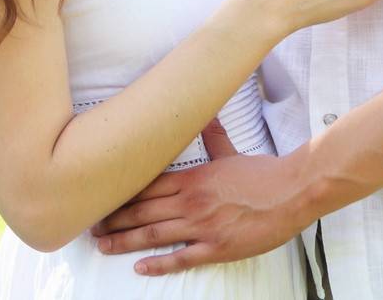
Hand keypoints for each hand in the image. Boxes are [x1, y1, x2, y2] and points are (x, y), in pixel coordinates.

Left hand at [90, 124, 311, 274]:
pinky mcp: (216, 247)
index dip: (121, 195)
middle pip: (142, 211)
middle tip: (91, 227)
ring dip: (125, 241)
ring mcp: (202, 226)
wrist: (290, 192)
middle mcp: (190, 201)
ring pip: (153, 234)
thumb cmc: (263, 173)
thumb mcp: (232, 153)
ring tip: (103, 246)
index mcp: (192, 178)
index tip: (102, 198)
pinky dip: (158, 264)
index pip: (146, 187)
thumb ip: (214, 137)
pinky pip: (181, 257)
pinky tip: (140, 267)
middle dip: (114, 220)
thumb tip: (206, 115)